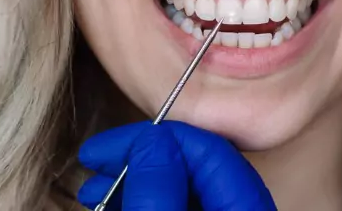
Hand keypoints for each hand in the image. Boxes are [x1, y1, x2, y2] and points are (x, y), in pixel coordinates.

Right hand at [77, 121, 276, 210]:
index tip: (112, 146)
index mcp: (245, 206)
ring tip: (95, 187)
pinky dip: (144, 198)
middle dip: (140, 157)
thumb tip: (150, 142)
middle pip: (192, 163)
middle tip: (99, 160)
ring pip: (180, 184)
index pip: (207, 148)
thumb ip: (160, 191)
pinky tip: (113, 200)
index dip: (157, 138)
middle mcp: (239, 207)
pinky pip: (176, 202)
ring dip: (135, 178)